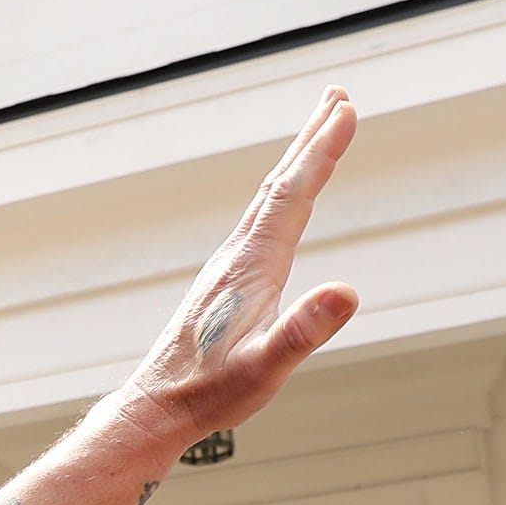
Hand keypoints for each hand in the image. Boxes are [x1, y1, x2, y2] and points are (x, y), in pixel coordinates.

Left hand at [118, 87, 359, 443]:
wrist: (158, 408)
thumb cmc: (210, 394)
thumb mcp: (265, 369)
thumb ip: (302, 331)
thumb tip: (346, 292)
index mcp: (252, 267)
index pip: (293, 196)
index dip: (321, 153)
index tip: (347, 111)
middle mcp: (237, 257)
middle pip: (279, 185)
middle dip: (311, 140)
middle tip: (338, 96)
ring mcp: (229, 268)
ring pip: (268, 202)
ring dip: (296, 165)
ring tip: (319, 135)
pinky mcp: (225, 283)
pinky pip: (261, 224)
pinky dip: (282, 198)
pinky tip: (284, 205)